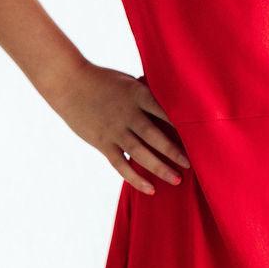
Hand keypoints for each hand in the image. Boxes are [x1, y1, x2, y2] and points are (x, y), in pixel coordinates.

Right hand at [55, 62, 190, 195]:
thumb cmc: (103, 80)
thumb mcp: (128, 81)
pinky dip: (136, 178)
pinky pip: (121, 165)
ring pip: (141, 153)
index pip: (165, 112)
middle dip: (175, 151)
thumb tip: (173, 101)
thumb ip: (148, 93)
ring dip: (160, 167)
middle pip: (156, 136)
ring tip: (176, 179)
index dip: (183, 126)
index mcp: (138, 94)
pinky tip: (150, 188)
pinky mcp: (102, 143)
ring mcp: (114, 130)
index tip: (199, 138)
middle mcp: (128, 113)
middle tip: (192, 164)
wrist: (69, 83)